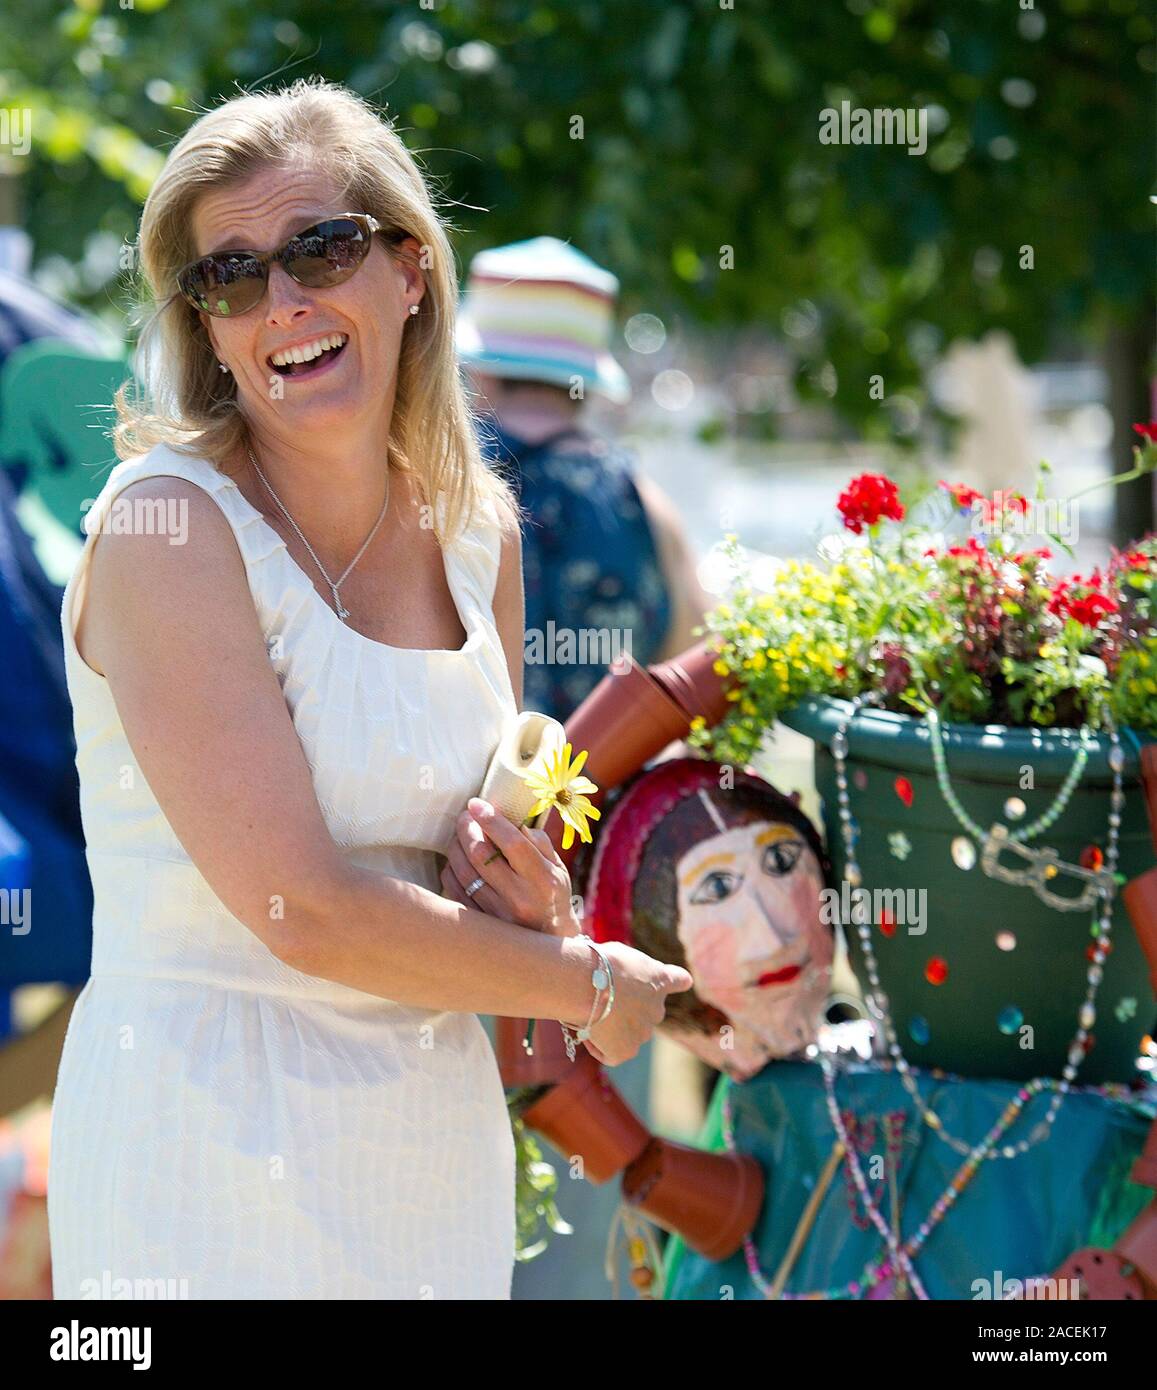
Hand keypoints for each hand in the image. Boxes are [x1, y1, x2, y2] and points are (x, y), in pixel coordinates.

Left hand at [440, 797, 580, 935]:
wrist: (550, 941)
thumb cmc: (554, 896)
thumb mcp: (558, 868)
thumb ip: (539, 842)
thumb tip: (513, 820)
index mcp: (543, 879)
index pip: (513, 843)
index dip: (491, 820)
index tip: (476, 803)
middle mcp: (520, 897)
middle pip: (482, 855)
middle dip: (467, 829)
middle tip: (465, 816)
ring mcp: (498, 914)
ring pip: (463, 873)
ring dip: (455, 848)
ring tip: (458, 836)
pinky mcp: (482, 925)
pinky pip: (456, 892)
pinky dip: (451, 872)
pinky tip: (456, 861)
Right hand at [567, 938, 693, 1066]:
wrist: (588, 985)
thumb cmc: (600, 964)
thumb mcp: (621, 955)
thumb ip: (629, 970)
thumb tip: (619, 982)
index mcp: (659, 979)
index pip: (679, 980)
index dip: (677, 982)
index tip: (684, 981)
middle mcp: (657, 1008)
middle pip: (647, 1011)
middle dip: (628, 1008)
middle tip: (602, 1000)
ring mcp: (643, 1032)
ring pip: (630, 1033)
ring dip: (614, 1027)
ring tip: (590, 1014)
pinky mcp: (626, 1051)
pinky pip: (613, 1053)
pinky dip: (600, 1046)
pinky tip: (588, 1034)